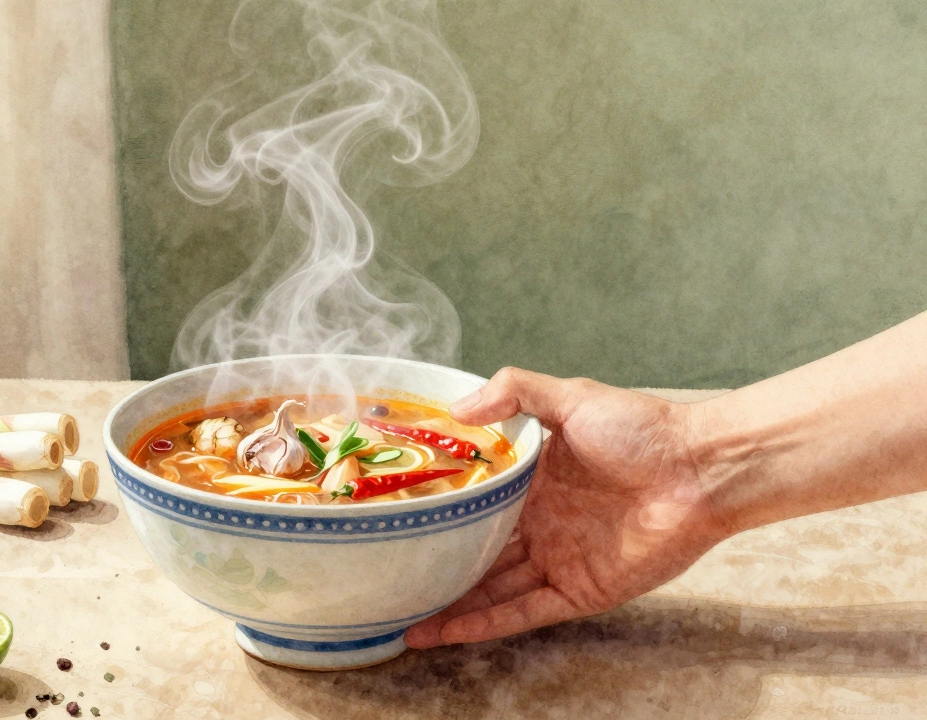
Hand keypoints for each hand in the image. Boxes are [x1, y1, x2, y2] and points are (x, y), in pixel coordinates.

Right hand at [404, 368, 726, 647]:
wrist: (701, 470)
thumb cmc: (642, 429)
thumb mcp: (571, 397)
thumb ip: (514, 392)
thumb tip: (456, 408)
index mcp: (532, 478)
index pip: (473, 498)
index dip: (437, 507)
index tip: (395, 512)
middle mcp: (538, 521)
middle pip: (474, 549)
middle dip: (434, 562)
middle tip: (386, 572)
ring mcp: (555, 558)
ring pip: (489, 587)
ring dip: (448, 603)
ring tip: (398, 614)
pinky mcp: (577, 589)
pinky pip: (521, 611)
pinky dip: (482, 623)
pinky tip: (442, 632)